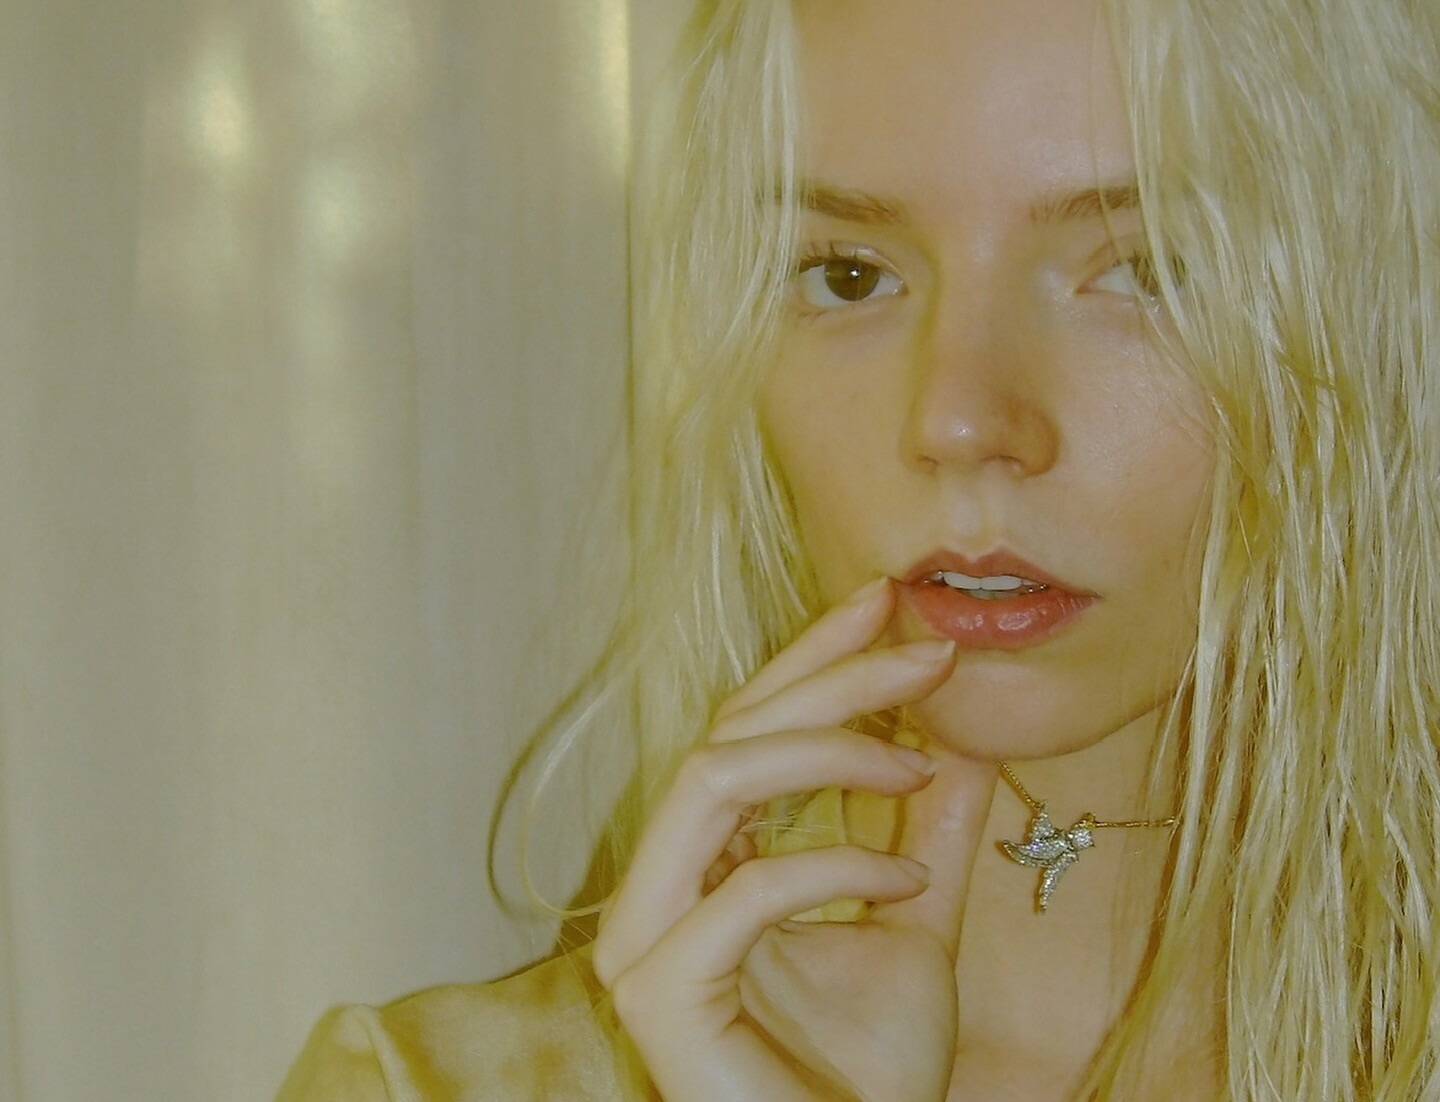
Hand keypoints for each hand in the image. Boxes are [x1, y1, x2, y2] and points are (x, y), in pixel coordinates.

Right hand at [592, 578, 997, 1100]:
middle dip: (830, 679)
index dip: (811, 657)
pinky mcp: (656, 989)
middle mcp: (658, 887)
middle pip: (728, 734)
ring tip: (917, 760)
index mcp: (705, 863)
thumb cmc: (870, 1070)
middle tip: (924, 649)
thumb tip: (964, 734)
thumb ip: (926, 831)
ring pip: (713, 779)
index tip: (885, 600)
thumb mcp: (914, 921)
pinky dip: (837, 866)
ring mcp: (643, 938)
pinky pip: (748, 888)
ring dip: (825, 752)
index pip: (746, 728)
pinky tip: (905, 881)